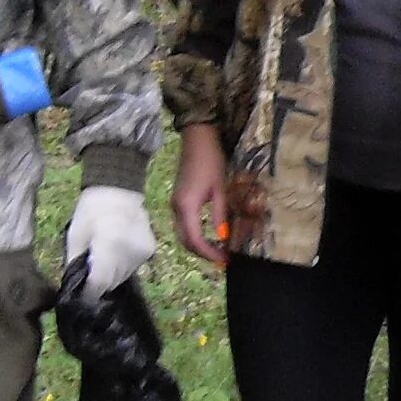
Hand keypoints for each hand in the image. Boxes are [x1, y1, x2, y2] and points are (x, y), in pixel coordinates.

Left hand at [66, 184, 155, 296]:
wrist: (118, 189)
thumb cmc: (91, 211)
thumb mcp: (75, 236)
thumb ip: (75, 263)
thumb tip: (76, 285)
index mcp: (109, 247)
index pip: (100, 283)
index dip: (89, 293)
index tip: (82, 297)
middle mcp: (129, 252)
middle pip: (112, 282)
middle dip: (100, 282)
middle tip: (91, 272)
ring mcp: (142, 252)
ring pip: (124, 276)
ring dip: (113, 273)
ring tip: (104, 258)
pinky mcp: (150, 250)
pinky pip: (134, 267)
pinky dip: (124, 264)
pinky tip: (118, 250)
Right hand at [171, 123, 231, 269]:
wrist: (197, 140)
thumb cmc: (211, 161)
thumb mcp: (220, 190)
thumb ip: (220, 215)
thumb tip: (223, 238)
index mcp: (186, 207)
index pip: (195, 240)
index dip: (209, 253)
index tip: (225, 260)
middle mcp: (176, 208)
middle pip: (186, 241)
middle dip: (203, 253)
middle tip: (223, 259)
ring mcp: (175, 205)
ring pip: (183, 234)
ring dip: (198, 246)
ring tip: (218, 251)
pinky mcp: (178, 201)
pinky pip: (184, 225)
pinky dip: (195, 235)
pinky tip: (210, 237)